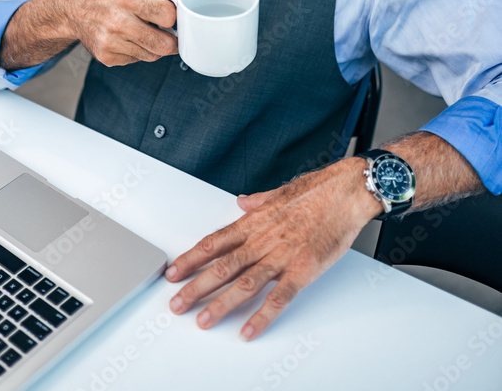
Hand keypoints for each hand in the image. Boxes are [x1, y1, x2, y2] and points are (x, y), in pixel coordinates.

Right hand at [65, 0, 182, 66]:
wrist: (71, 9)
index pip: (168, 16)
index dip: (173, 15)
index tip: (169, 14)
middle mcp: (119, 22)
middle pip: (163, 44)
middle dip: (171, 39)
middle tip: (167, 31)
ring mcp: (111, 42)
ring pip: (152, 55)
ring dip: (154, 46)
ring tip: (144, 31)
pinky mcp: (107, 57)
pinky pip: (136, 60)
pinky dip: (138, 51)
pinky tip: (129, 38)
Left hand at [165, 157, 380, 340]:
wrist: (347, 192)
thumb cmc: (317, 190)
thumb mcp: (279, 192)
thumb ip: (257, 201)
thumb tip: (241, 202)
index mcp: (255, 221)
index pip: (214, 243)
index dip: (191, 259)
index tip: (174, 272)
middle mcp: (263, 239)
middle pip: (222, 266)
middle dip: (196, 286)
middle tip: (176, 303)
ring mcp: (282, 256)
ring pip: (244, 283)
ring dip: (220, 304)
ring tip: (202, 320)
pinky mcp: (303, 270)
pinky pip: (278, 298)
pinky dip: (261, 316)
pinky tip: (248, 330)